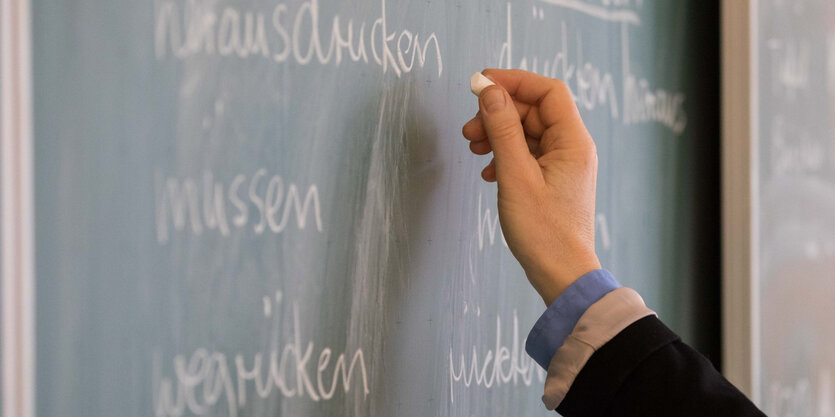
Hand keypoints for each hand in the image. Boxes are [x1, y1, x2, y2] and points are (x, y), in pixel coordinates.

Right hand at [462, 69, 600, 304]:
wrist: (562, 275)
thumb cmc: (544, 232)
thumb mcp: (516, 176)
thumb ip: (502, 130)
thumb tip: (490, 92)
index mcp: (572, 141)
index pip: (546, 91)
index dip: (513, 81)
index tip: (480, 85)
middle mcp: (572, 148)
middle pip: (533, 111)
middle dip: (498, 113)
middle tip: (469, 128)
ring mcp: (563, 165)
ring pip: (527, 133)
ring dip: (498, 134)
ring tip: (473, 148)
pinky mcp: (552, 181)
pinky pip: (527, 154)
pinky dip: (504, 155)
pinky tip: (488, 172)